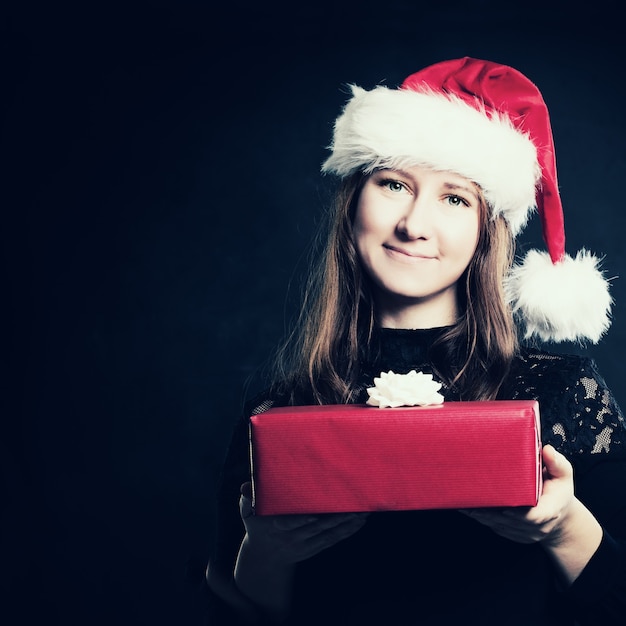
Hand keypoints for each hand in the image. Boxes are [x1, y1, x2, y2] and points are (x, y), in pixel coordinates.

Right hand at [239, 482, 368, 564]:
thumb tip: (245, 486)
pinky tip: (360, 521)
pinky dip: (348, 531)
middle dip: (336, 518)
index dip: (304, 520)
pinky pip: (334, 540)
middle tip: (353, 504)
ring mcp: (306, 545)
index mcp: (277, 527)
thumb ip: (247, 498)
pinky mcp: (315, 548)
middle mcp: (294, 538)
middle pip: (317, 528)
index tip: (315, 514)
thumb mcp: (248, 512)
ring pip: (329, 534)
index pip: (292, 524)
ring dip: (347, 524)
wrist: (265, 557)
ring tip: (363, 511)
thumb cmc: (257, 525)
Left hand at [460, 444, 574, 544]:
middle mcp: (537, 527)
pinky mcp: (513, 535)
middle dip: (489, 508)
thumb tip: (547, 450)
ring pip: (498, 525)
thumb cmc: (558, 490)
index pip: (533, 517)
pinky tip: (466, 506)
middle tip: (469, 493)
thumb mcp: (563, 475)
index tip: (500, 503)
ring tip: (462, 499)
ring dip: (480, 513)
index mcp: (550, 511)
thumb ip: (557, 463)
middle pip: (509, 520)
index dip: (515, 512)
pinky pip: (494, 527)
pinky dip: (481, 517)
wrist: (559, 515)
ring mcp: (524, 534)